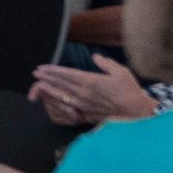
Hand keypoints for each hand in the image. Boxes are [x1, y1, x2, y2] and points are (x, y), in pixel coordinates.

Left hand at [30, 53, 152, 126]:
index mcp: (91, 81)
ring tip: (39, 86)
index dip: (53, 71)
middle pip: (62, 85)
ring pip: (63, 97)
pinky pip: (70, 108)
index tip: (42, 68)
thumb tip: (95, 57)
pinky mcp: (87, 114)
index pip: (67, 74)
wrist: (136, 112)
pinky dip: (60, 103)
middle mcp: (85, 94)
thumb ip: (105, 63)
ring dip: (50, 90)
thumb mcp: (120, 72)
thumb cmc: (130, 91)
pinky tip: (53, 101)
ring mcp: (85, 106)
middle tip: (35, 74)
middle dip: (47, 78)